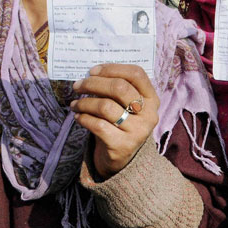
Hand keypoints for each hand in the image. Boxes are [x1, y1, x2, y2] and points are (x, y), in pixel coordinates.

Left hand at [71, 64, 159, 178]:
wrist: (123, 159)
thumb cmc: (122, 123)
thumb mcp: (126, 106)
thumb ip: (117, 89)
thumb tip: (91, 74)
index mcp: (152, 99)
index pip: (136, 74)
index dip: (112, 68)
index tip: (92, 71)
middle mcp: (149, 114)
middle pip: (119, 87)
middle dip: (93, 83)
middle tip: (77, 86)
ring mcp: (138, 131)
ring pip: (106, 106)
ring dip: (85, 102)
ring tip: (75, 104)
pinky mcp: (123, 146)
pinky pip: (98, 125)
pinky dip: (84, 118)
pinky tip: (78, 117)